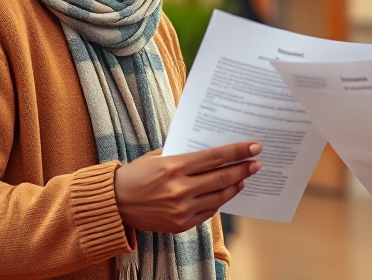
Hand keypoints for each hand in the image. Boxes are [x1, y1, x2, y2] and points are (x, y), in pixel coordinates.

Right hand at [115, 141, 261, 233]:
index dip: (238, 151)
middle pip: (221, 177)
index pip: (215, 157)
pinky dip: (220, 202)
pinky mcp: (180, 224)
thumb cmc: (136, 174)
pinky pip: (208, 212)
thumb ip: (183, 153)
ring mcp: (181, 209)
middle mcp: (180, 188)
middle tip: (257, 163)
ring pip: (219, 196)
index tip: (255, 147)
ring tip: (244, 178)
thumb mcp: (157, 156)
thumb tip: (212, 149)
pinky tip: (226, 193)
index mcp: (174, 166)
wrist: (114, 203)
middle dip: (243, 169)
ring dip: (235, 186)